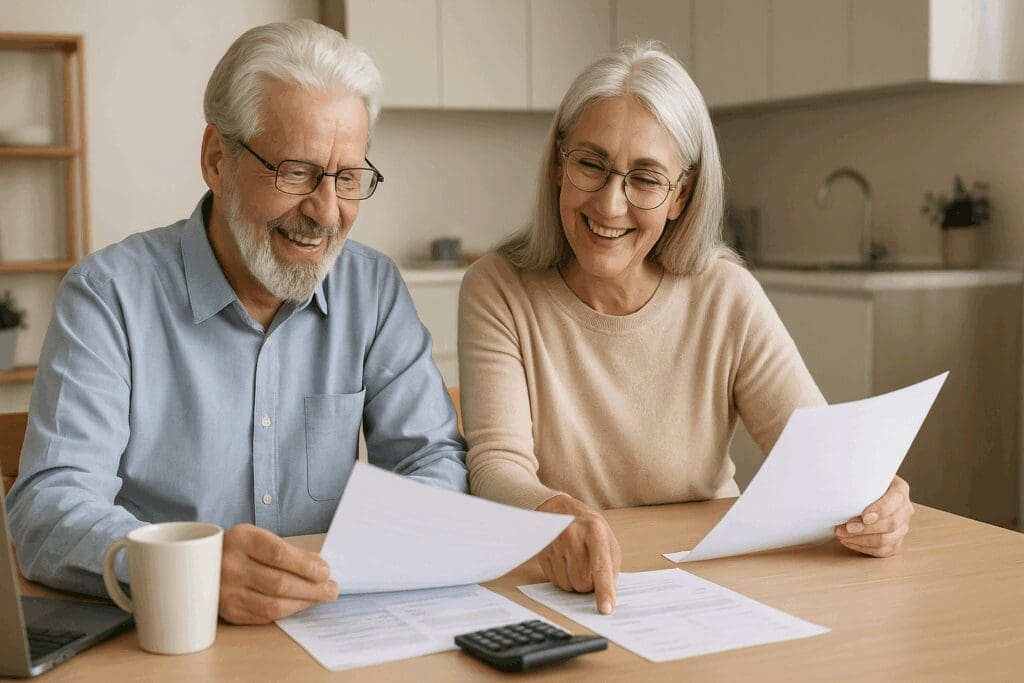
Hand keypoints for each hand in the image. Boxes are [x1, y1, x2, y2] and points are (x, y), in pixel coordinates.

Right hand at [219, 524, 338, 623]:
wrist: (202, 563)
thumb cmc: (242, 550)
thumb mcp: (262, 539)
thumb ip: (291, 553)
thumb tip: (321, 568)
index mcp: (241, 539)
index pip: (279, 554)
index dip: (305, 566)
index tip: (325, 572)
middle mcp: (229, 565)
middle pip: (278, 582)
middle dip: (311, 588)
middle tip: (330, 589)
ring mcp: (225, 591)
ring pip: (272, 604)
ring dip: (302, 603)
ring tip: (320, 598)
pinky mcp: (228, 611)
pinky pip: (263, 616)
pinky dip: (286, 612)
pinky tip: (299, 605)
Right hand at [535, 495, 620, 614]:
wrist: (560, 509)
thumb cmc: (588, 527)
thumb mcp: (607, 539)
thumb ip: (612, 566)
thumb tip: (609, 592)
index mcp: (594, 531)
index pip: (600, 567)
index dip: (604, 590)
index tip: (606, 609)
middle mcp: (572, 535)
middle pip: (582, 582)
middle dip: (588, 584)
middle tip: (589, 570)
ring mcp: (554, 543)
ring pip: (567, 585)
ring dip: (574, 582)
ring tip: (576, 563)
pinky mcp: (541, 551)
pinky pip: (554, 581)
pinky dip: (562, 578)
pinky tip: (564, 562)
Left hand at [834, 476, 913, 556]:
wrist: (866, 492)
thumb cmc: (862, 483)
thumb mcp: (863, 475)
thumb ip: (858, 479)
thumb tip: (839, 481)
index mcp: (900, 489)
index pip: (896, 500)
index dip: (880, 510)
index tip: (863, 517)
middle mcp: (905, 509)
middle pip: (891, 524)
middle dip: (865, 529)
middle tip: (844, 528)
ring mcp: (903, 527)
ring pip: (887, 540)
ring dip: (861, 540)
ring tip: (841, 535)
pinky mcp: (896, 541)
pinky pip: (884, 551)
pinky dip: (864, 548)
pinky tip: (849, 541)